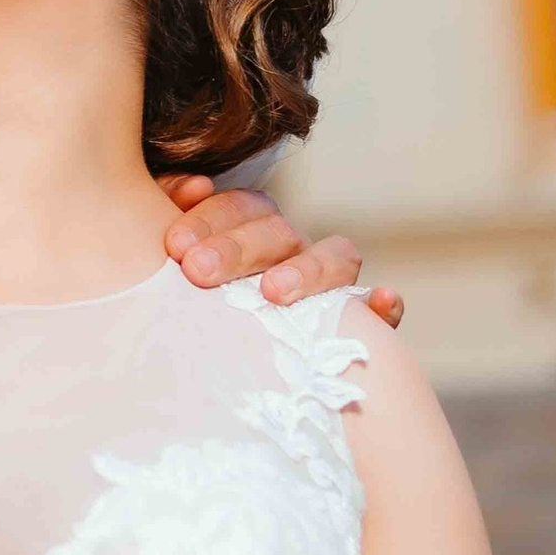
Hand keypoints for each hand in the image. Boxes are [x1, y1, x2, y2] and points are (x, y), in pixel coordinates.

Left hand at [158, 172, 401, 328]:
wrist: (215, 365)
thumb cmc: (186, 297)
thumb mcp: (175, 250)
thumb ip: (172, 210)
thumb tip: (191, 189)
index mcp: (252, 226)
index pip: (241, 206)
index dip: (209, 218)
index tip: (174, 246)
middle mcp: (293, 249)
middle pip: (278, 232)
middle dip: (237, 249)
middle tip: (197, 271)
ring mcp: (328, 283)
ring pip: (335, 258)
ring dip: (307, 270)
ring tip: (272, 292)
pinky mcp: (358, 323)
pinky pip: (378, 312)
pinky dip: (383, 306)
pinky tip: (382, 301)